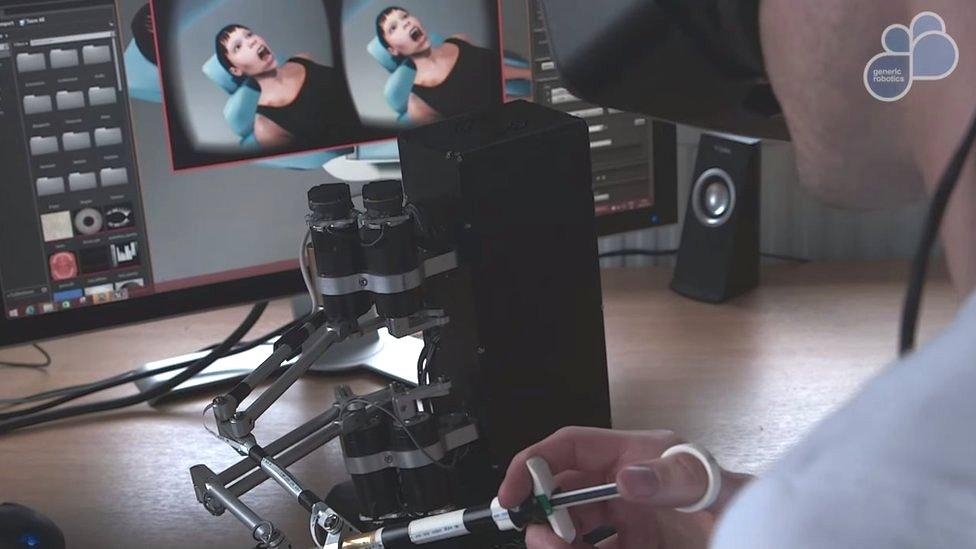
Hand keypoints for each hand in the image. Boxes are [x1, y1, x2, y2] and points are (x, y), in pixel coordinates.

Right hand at [498, 427, 752, 548]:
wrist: (768, 535)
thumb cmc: (750, 506)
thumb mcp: (718, 488)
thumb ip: (677, 479)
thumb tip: (627, 477)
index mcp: (638, 455)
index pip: (571, 448)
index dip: (534, 463)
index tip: (514, 490)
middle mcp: (628, 485)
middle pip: (564, 493)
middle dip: (544, 512)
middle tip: (543, 536)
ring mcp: (631, 521)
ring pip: (574, 528)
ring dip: (558, 540)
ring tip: (557, 548)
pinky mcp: (637, 546)